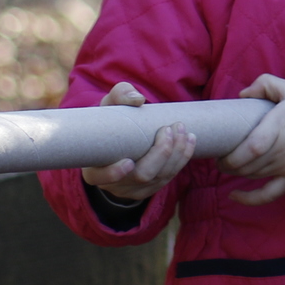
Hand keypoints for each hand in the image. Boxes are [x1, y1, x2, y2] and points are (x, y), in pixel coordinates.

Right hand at [81, 82, 193, 204]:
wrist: (121, 135)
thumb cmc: (112, 120)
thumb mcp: (109, 105)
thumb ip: (120, 95)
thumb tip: (138, 100)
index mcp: (94, 168)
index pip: (100, 177)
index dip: (114, 174)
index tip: (128, 162)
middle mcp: (113, 184)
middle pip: (141, 176)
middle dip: (160, 154)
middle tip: (169, 129)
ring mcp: (133, 189)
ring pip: (159, 177)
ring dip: (176, 153)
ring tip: (182, 130)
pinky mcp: (151, 187)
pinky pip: (169, 177)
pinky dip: (182, 158)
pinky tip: (190, 140)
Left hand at [223, 75, 284, 205]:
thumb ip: (267, 84)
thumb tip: (242, 95)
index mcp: (283, 123)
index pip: (251, 147)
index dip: (231, 154)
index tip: (220, 147)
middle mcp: (284, 149)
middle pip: (247, 164)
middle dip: (227, 163)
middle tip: (220, 154)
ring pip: (253, 176)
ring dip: (236, 173)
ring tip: (229, 164)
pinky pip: (268, 195)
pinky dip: (248, 199)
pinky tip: (235, 195)